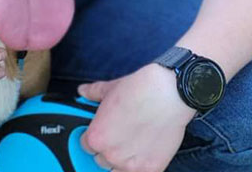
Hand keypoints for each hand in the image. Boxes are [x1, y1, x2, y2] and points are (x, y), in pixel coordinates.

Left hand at [77, 63, 196, 171]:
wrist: (167, 94)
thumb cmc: (138, 90)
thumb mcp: (109, 88)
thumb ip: (92, 93)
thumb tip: (84, 91)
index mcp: (96, 137)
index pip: (86, 145)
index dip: (95, 137)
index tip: (102, 133)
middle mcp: (111, 155)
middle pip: (102, 160)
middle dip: (108, 149)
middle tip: (119, 136)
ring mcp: (131, 166)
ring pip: (118, 170)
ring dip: (122, 161)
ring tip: (131, 144)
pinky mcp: (151, 169)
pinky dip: (140, 166)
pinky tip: (144, 151)